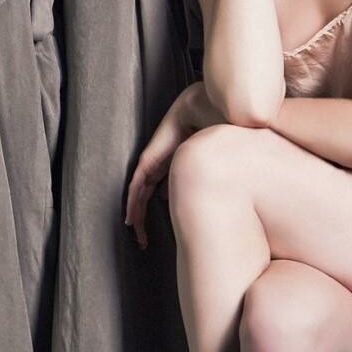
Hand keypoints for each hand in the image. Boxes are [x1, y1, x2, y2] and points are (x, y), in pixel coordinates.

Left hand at [123, 83, 226, 246]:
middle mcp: (163, 165)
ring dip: (137, 218)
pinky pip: (136, 187)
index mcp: (179, 164)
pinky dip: (133, 205)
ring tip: (140, 238)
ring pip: (139, 197)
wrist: (209, 110)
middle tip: (145, 240)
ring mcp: (153, 162)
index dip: (167, 209)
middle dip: (145, 220)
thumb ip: (214, 177)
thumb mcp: (218, 160)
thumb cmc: (219, 128)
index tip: (168, 228)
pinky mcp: (148, 160)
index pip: (167, 191)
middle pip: (147, 198)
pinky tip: (132, 220)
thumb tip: (212, 197)